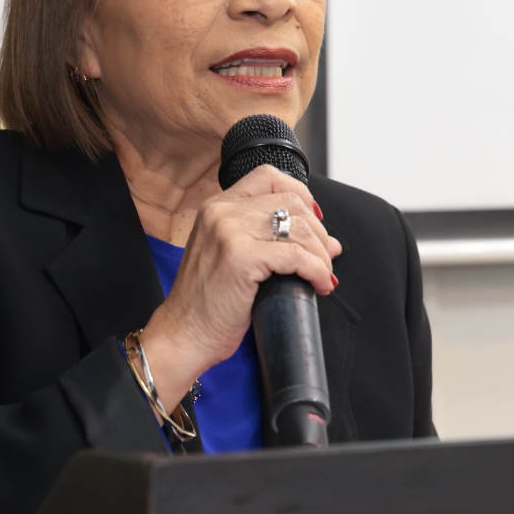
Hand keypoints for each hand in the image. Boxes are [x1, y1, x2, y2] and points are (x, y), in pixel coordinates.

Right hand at [138, 165, 341, 404]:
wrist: (183, 336)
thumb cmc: (207, 306)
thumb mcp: (234, 259)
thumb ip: (272, 241)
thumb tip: (330, 242)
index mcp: (216, 207)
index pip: (269, 176)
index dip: (301, 194)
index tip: (315, 221)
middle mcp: (221, 212)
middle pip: (291, 202)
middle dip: (318, 231)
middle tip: (324, 258)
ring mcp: (229, 232)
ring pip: (299, 228)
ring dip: (321, 254)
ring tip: (322, 276)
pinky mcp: (241, 258)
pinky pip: (296, 256)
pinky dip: (316, 270)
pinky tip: (319, 284)